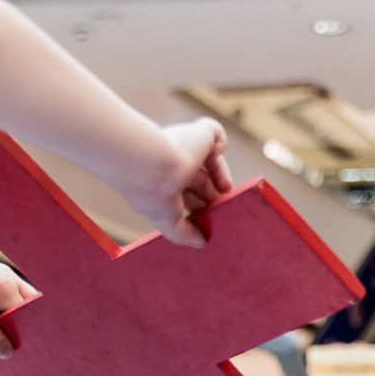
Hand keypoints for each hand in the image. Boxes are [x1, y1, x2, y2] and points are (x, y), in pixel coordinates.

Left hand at [0, 259, 37, 356]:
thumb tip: (9, 353)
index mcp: (5, 286)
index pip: (27, 314)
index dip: (24, 331)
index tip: (19, 346)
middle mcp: (9, 276)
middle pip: (29, 304)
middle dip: (24, 322)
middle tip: (14, 340)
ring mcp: (4, 273)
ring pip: (21, 298)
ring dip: (15, 314)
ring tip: (3, 329)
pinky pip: (11, 293)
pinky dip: (7, 306)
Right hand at [118, 119, 231, 248]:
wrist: (151, 165)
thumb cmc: (152, 193)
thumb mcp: (166, 221)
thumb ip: (183, 233)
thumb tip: (201, 243)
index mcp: (163, 179)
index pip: (188, 192)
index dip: (200, 205)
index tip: (206, 217)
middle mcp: (173, 162)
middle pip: (203, 179)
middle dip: (213, 195)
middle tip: (218, 206)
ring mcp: (186, 146)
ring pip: (212, 159)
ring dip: (222, 176)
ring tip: (223, 191)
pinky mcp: (198, 134)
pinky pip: (216, 133)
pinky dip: (221, 145)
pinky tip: (215, 157)